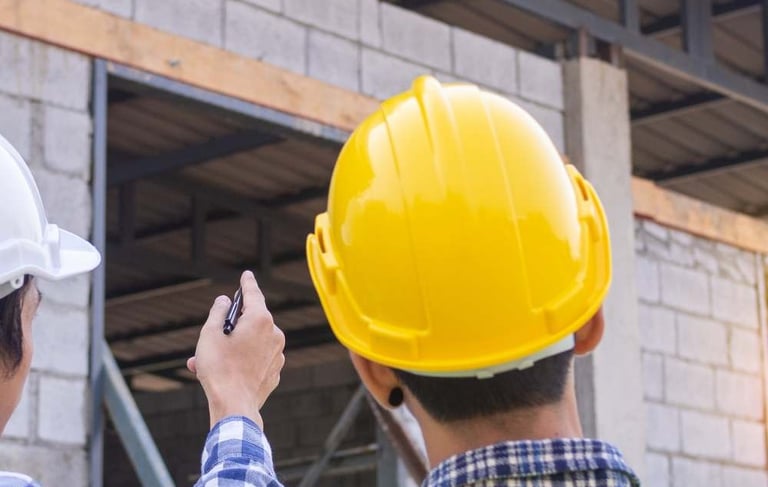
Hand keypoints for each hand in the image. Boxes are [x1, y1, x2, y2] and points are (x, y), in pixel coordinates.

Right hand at [187, 270, 284, 428]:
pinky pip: (257, 359)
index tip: (246, 275)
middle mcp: (274, 334)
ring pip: (252, 343)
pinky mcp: (275, 372)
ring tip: (206, 361)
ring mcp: (277, 354)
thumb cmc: (220, 369)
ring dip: (232, 347)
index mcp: (261, 320)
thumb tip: (225, 302)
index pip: (253, 294)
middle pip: (251, 321)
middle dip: (229, 328)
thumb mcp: (210, 335)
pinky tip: (224, 372)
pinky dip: (242, 360)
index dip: (247, 283)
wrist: (235, 406)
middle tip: (210, 336)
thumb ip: (218, 313)